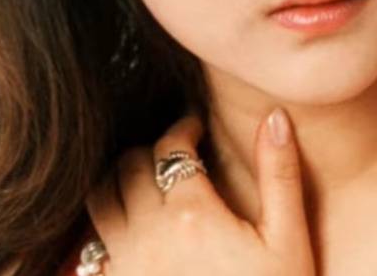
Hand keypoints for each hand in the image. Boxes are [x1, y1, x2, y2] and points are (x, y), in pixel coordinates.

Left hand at [85, 107, 316, 274]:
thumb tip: (274, 116)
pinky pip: (88, 249)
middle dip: (149, 150)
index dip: (183, 128)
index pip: (171, 146)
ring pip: (99, 200)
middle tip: (170, 154)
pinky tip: (126, 232)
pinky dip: (101, 228)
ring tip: (141, 182)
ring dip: (117, 180)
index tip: (194, 127)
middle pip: (129, 165)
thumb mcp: (289, 241)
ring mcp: (126, 267)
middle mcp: (148, 233)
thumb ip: (280, 174)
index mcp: (192, 213)